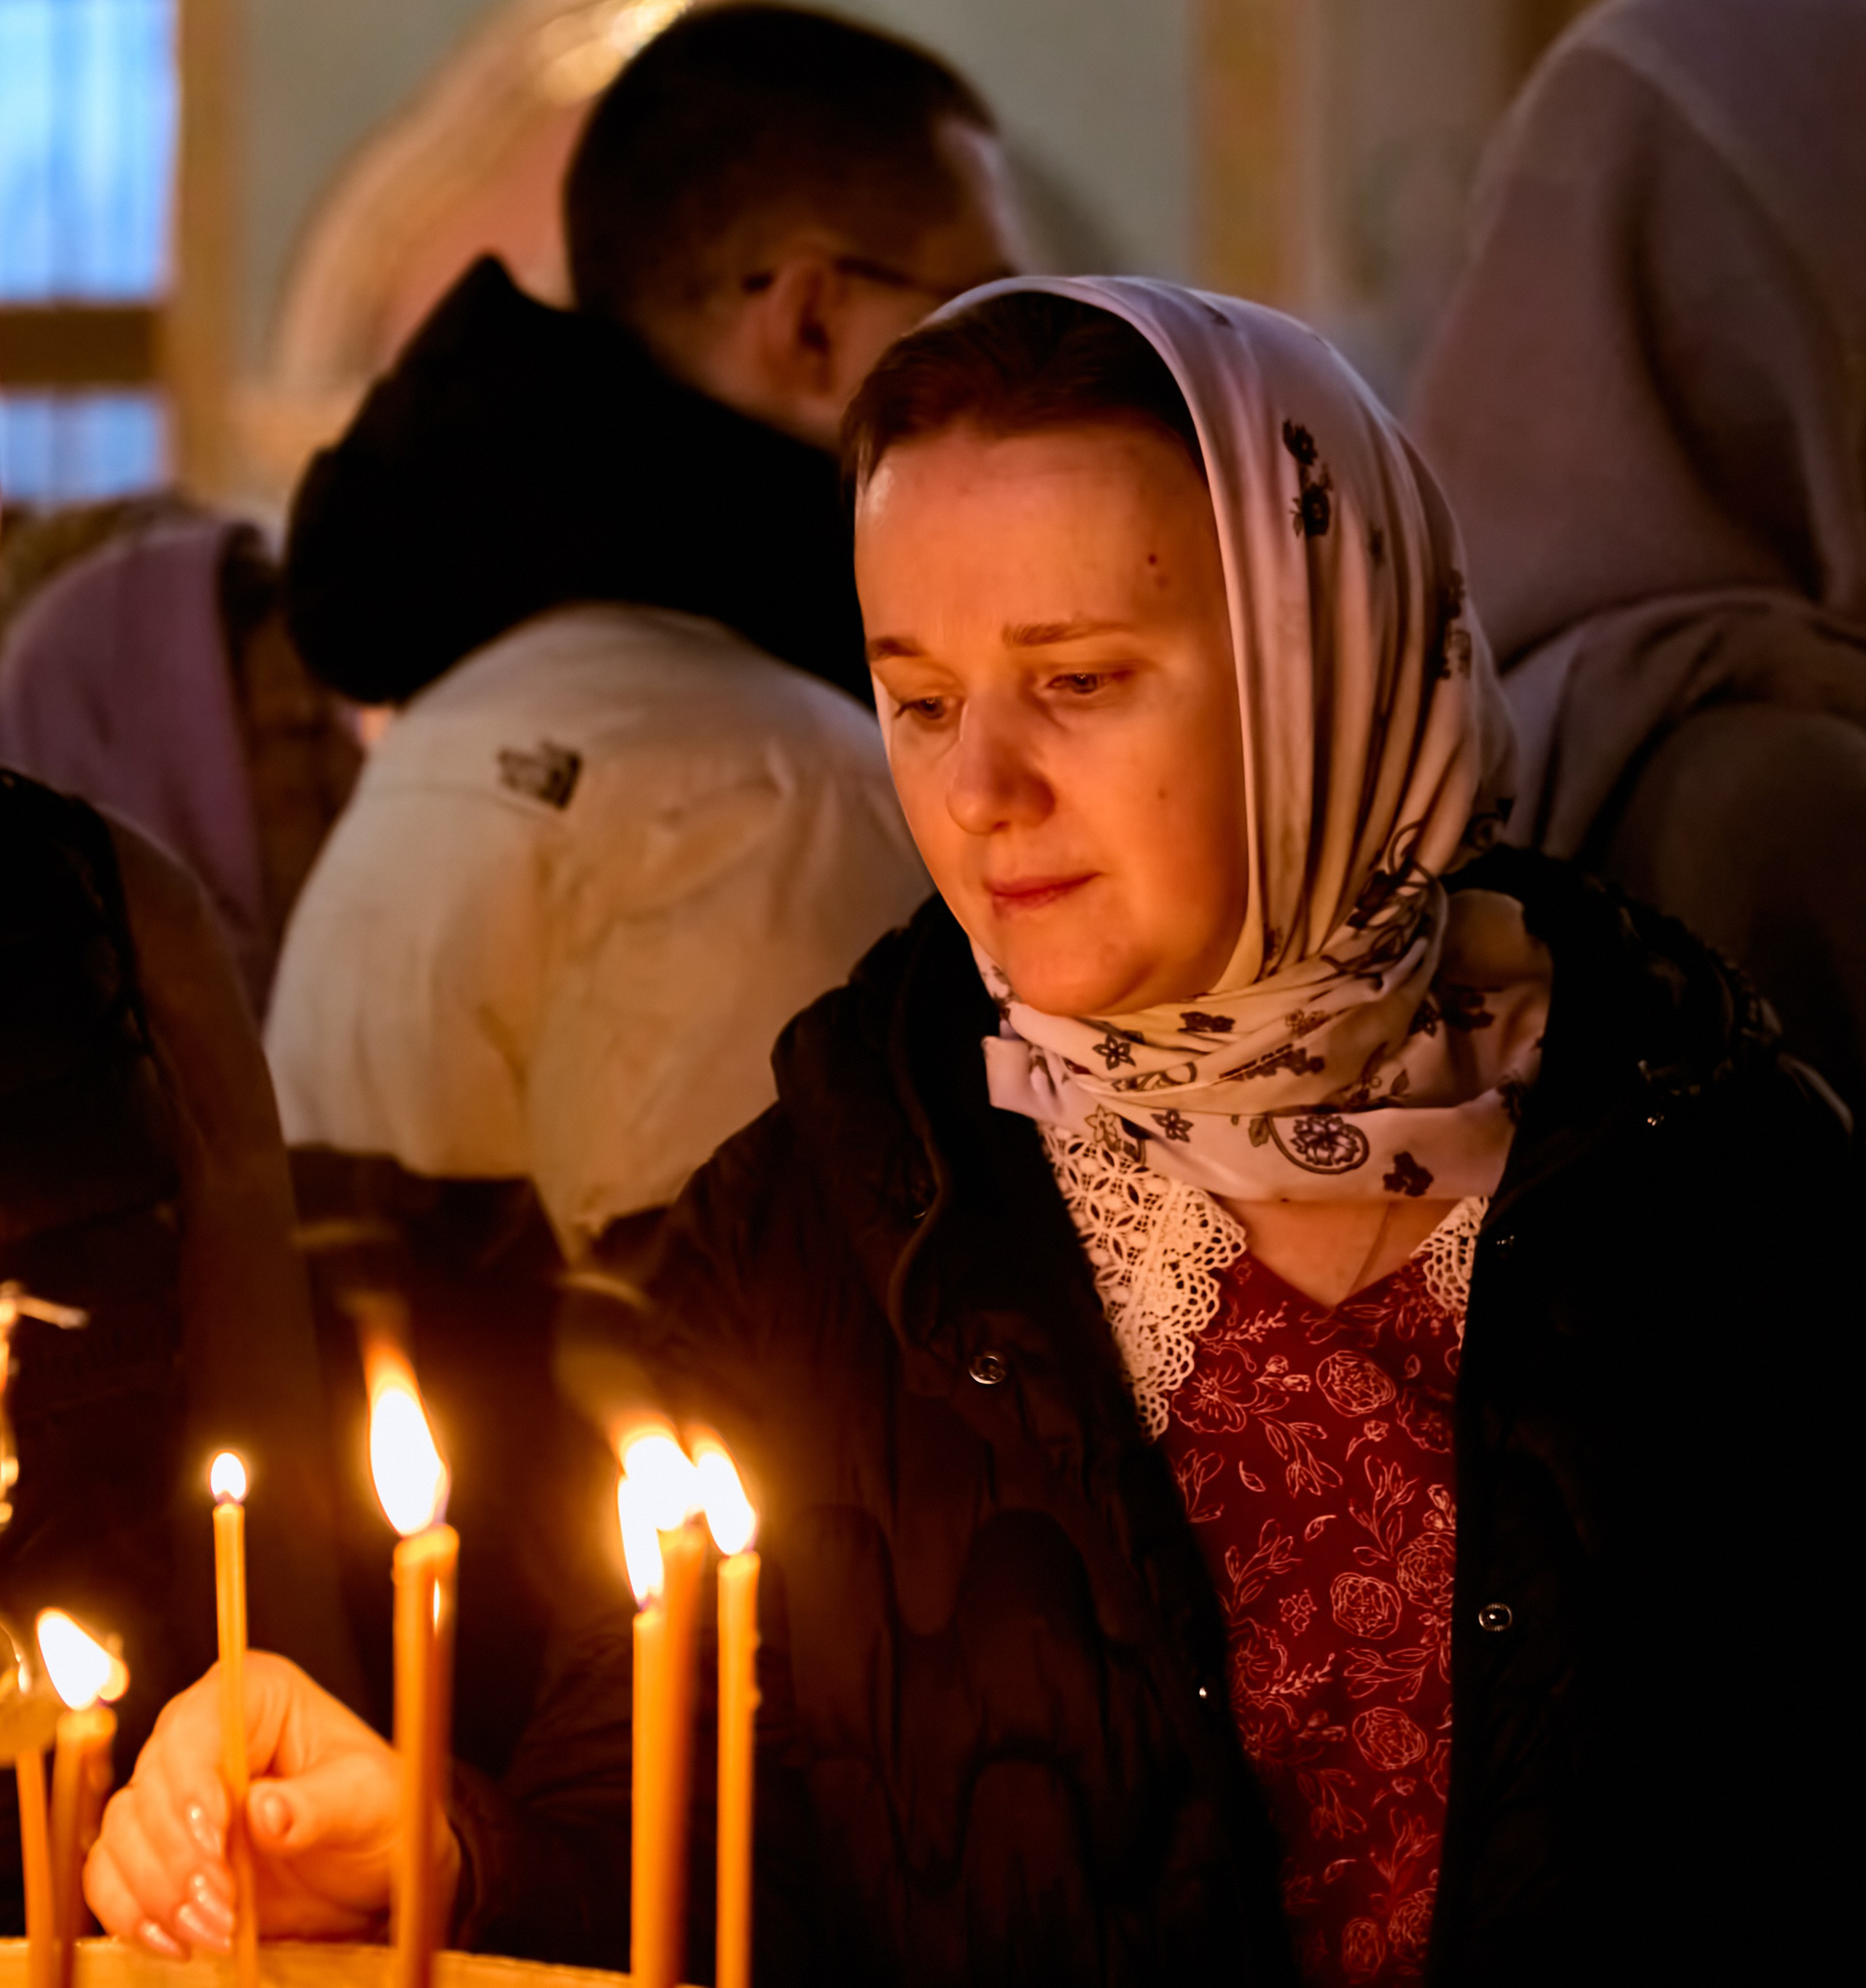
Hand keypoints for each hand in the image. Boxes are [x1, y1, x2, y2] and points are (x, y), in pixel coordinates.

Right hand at [84, 1653, 459, 1954]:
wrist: (372, 1870)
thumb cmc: (379, 1813)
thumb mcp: (370, 1801)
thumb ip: (319, 1804)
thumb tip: (264, 1810)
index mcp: (259, 1695)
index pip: (196, 1724)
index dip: (193, 1781)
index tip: (214, 1838)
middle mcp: (208, 1734)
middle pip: (150, 1783)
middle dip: (179, 1854)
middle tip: (223, 1905)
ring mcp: (177, 1792)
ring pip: (122, 1832)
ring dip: (158, 1891)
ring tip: (217, 1929)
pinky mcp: (160, 1849)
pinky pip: (111, 1875)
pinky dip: (132, 1912)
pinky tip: (175, 1941)